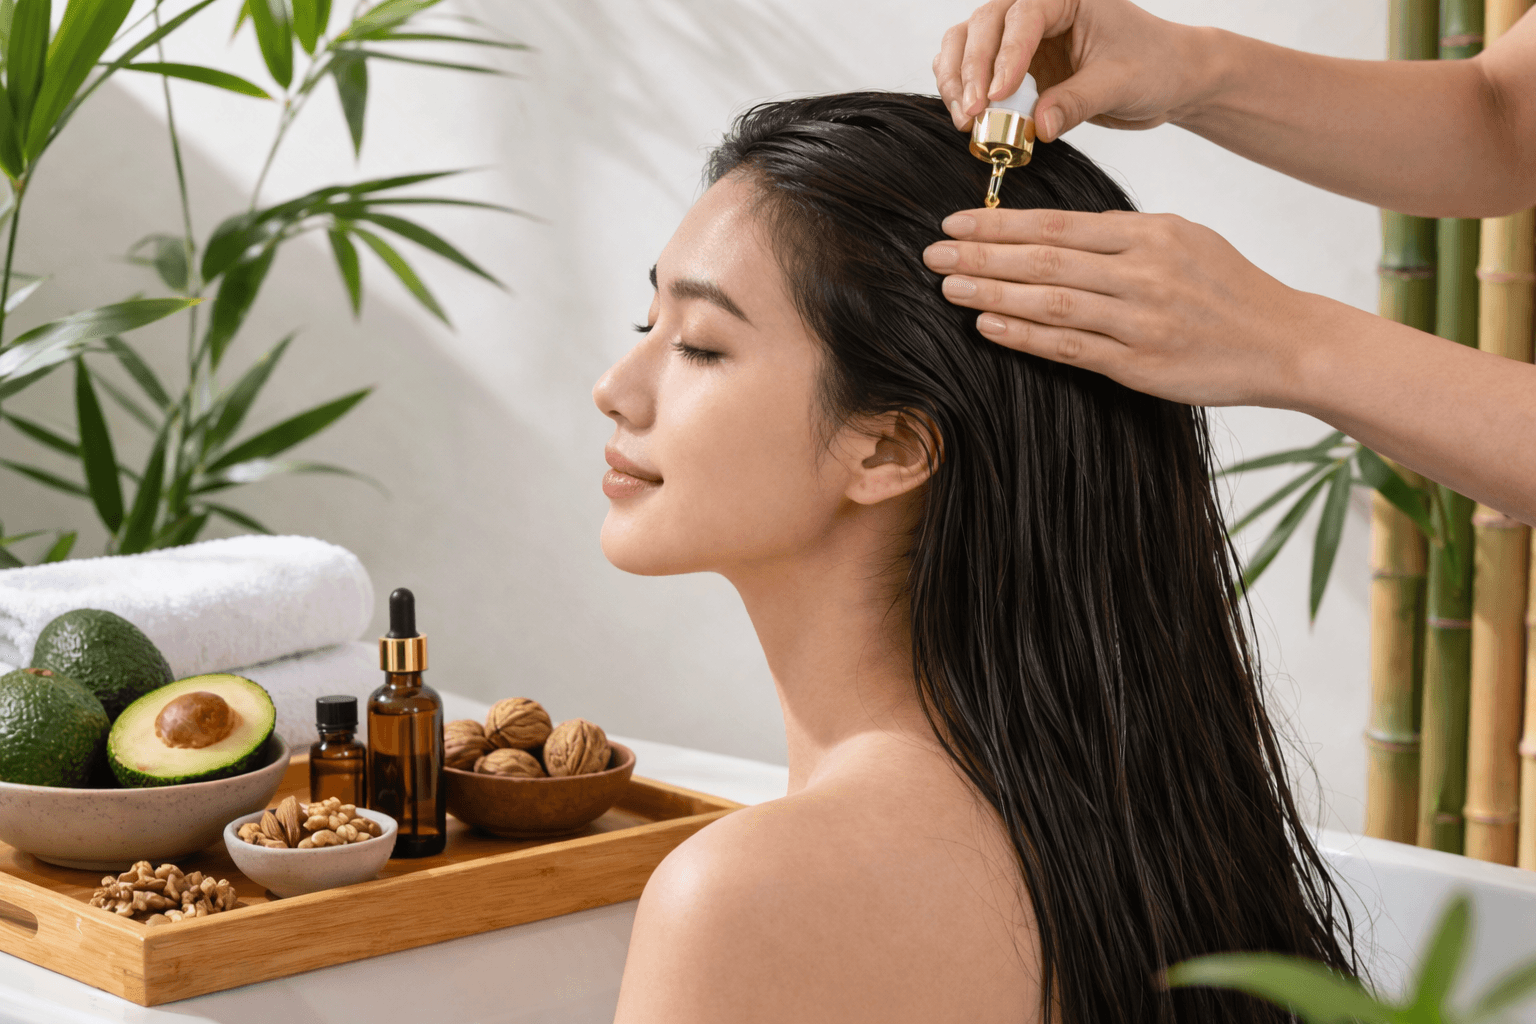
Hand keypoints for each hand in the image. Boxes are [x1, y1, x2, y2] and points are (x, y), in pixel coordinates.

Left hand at [922, 208, 1316, 408]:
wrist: (1285, 342)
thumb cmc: (1229, 289)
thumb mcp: (1184, 239)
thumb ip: (1124, 236)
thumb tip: (1056, 231)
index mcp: (1149, 233)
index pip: (1058, 224)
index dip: (1000, 223)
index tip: (956, 222)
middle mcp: (1142, 271)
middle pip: (1044, 258)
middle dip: (982, 254)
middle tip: (932, 252)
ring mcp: (1139, 319)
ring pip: (1050, 300)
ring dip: (991, 292)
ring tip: (947, 286)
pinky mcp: (1139, 363)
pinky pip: (1069, 347)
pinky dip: (1023, 335)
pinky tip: (986, 324)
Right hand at [933, 0, 1212, 139]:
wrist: (1167, 79)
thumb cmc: (1154, 66)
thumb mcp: (1120, 84)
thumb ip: (1076, 102)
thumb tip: (1037, 128)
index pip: (1023, 17)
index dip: (1005, 56)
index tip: (995, 97)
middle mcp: (1037, 9)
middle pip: (983, 25)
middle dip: (971, 71)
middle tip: (972, 114)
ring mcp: (1021, 37)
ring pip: (966, 43)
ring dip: (956, 80)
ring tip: (964, 120)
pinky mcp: (1014, 65)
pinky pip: (972, 70)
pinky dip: (962, 91)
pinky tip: (965, 116)